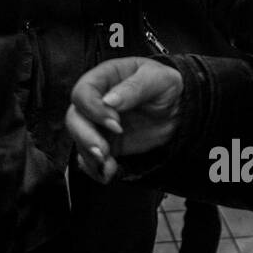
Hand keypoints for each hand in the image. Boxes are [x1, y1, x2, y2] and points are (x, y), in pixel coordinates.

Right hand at [66, 56, 183, 183]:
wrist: (179, 109)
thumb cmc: (166, 85)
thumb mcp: (159, 79)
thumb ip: (134, 87)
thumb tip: (109, 100)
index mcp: (104, 78)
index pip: (82, 93)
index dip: (93, 109)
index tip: (116, 123)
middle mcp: (96, 101)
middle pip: (74, 118)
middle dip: (85, 136)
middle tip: (104, 150)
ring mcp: (98, 124)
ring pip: (79, 140)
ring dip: (90, 156)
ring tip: (109, 165)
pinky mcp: (106, 144)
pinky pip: (90, 159)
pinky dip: (96, 169)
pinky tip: (110, 173)